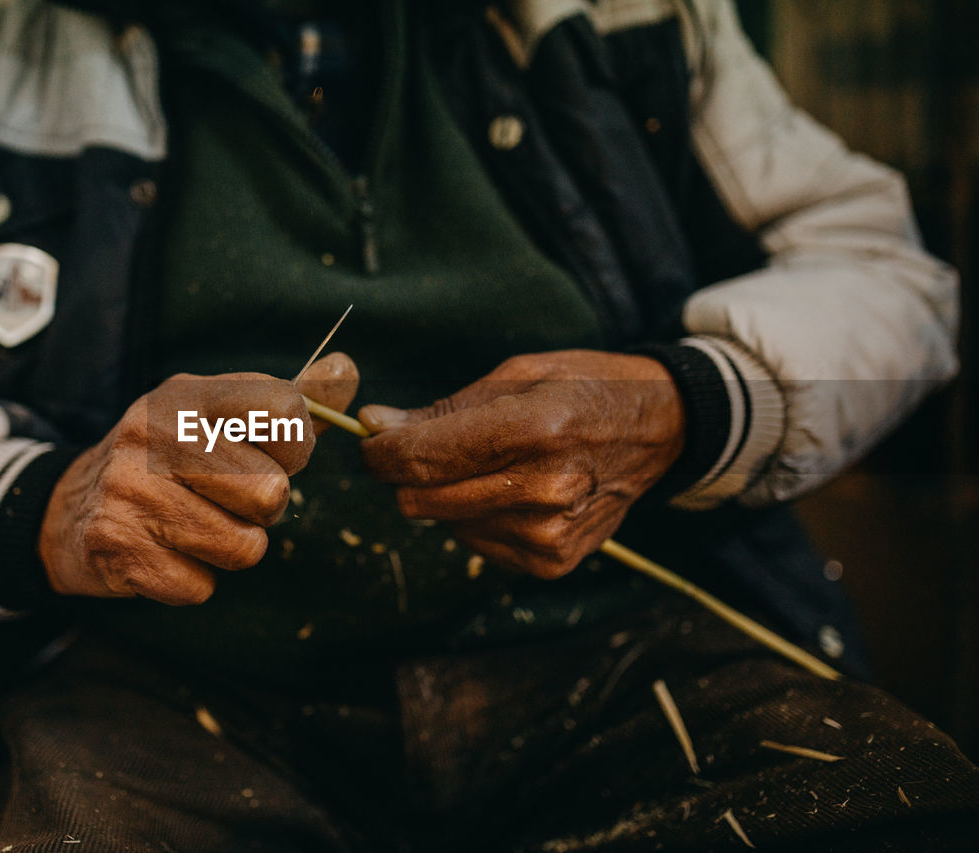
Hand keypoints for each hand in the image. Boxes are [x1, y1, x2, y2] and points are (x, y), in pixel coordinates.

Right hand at [39, 353, 358, 602]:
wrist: (69, 509)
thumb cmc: (167, 459)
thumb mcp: (218, 415)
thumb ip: (291, 400)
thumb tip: (345, 369)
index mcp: (188, 395)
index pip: (286, 413)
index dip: (294, 447)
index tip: (269, 454)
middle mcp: (155, 435)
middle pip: (272, 492)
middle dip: (264, 509)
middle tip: (227, 499)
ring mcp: (131, 492)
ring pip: (244, 547)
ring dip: (233, 546)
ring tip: (197, 525)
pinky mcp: (118, 549)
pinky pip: (202, 586)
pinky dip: (193, 579)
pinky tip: (165, 551)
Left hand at [358, 350, 683, 579]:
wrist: (660, 430)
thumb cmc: (583, 388)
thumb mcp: (516, 375)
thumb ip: (442, 410)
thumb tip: (373, 426)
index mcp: (534, 430)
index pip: (420, 458)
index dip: (379, 451)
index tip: (372, 438)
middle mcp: (543, 490)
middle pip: (420, 498)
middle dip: (408, 473)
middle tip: (429, 446)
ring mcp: (548, 534)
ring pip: (444, 522)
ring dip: (450, 494)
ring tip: (499, 464)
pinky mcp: (552, 563)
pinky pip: (476, 542)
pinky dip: (480, 516)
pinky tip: (517, 491)